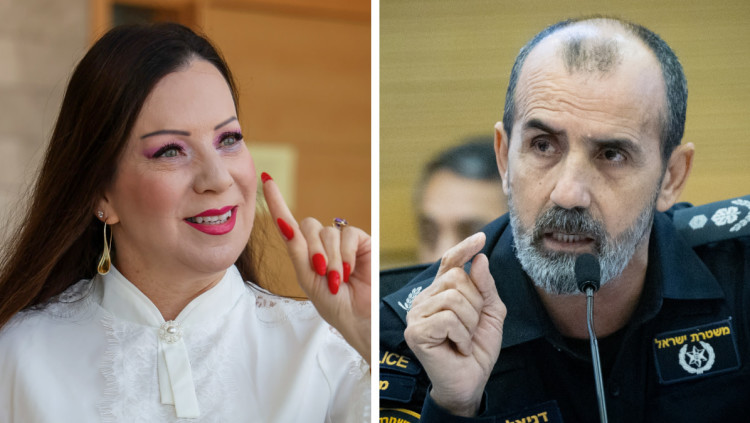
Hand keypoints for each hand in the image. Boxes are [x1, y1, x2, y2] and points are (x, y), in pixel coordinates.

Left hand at [262, 173, 370, 364]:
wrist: (357, 317)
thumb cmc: (331, 303)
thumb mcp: (306, 277)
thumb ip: (297, 250)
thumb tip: (285, 224)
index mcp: (303, 252)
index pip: (288, 222)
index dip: (277, 201)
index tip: (266, 179)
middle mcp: (321, 243)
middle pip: (308, 225)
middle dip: (313, 251)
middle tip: (322, 273)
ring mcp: (341, 241)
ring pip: (327, 233)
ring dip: (331, 259)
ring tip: (338, 279)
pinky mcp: (360, 241)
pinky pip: (347, 234)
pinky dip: (345, 255)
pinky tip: (349, 270)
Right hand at [404, 232, 505, 416]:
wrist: (470, 383)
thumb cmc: (476, 350)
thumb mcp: (490, 313)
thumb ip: (485, 286)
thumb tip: (479, 259)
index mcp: (440, 293)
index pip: (449, 262)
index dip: (464, 249)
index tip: (481, 238)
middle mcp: (424, 300)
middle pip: (457, 278)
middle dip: (476, 304)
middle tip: (471, 328)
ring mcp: (417, 315)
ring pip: (454, 298)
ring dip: (470, 322)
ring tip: (465, 339)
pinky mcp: (415, 331)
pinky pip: (448, 318)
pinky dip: (462, 334)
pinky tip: (457, 346)